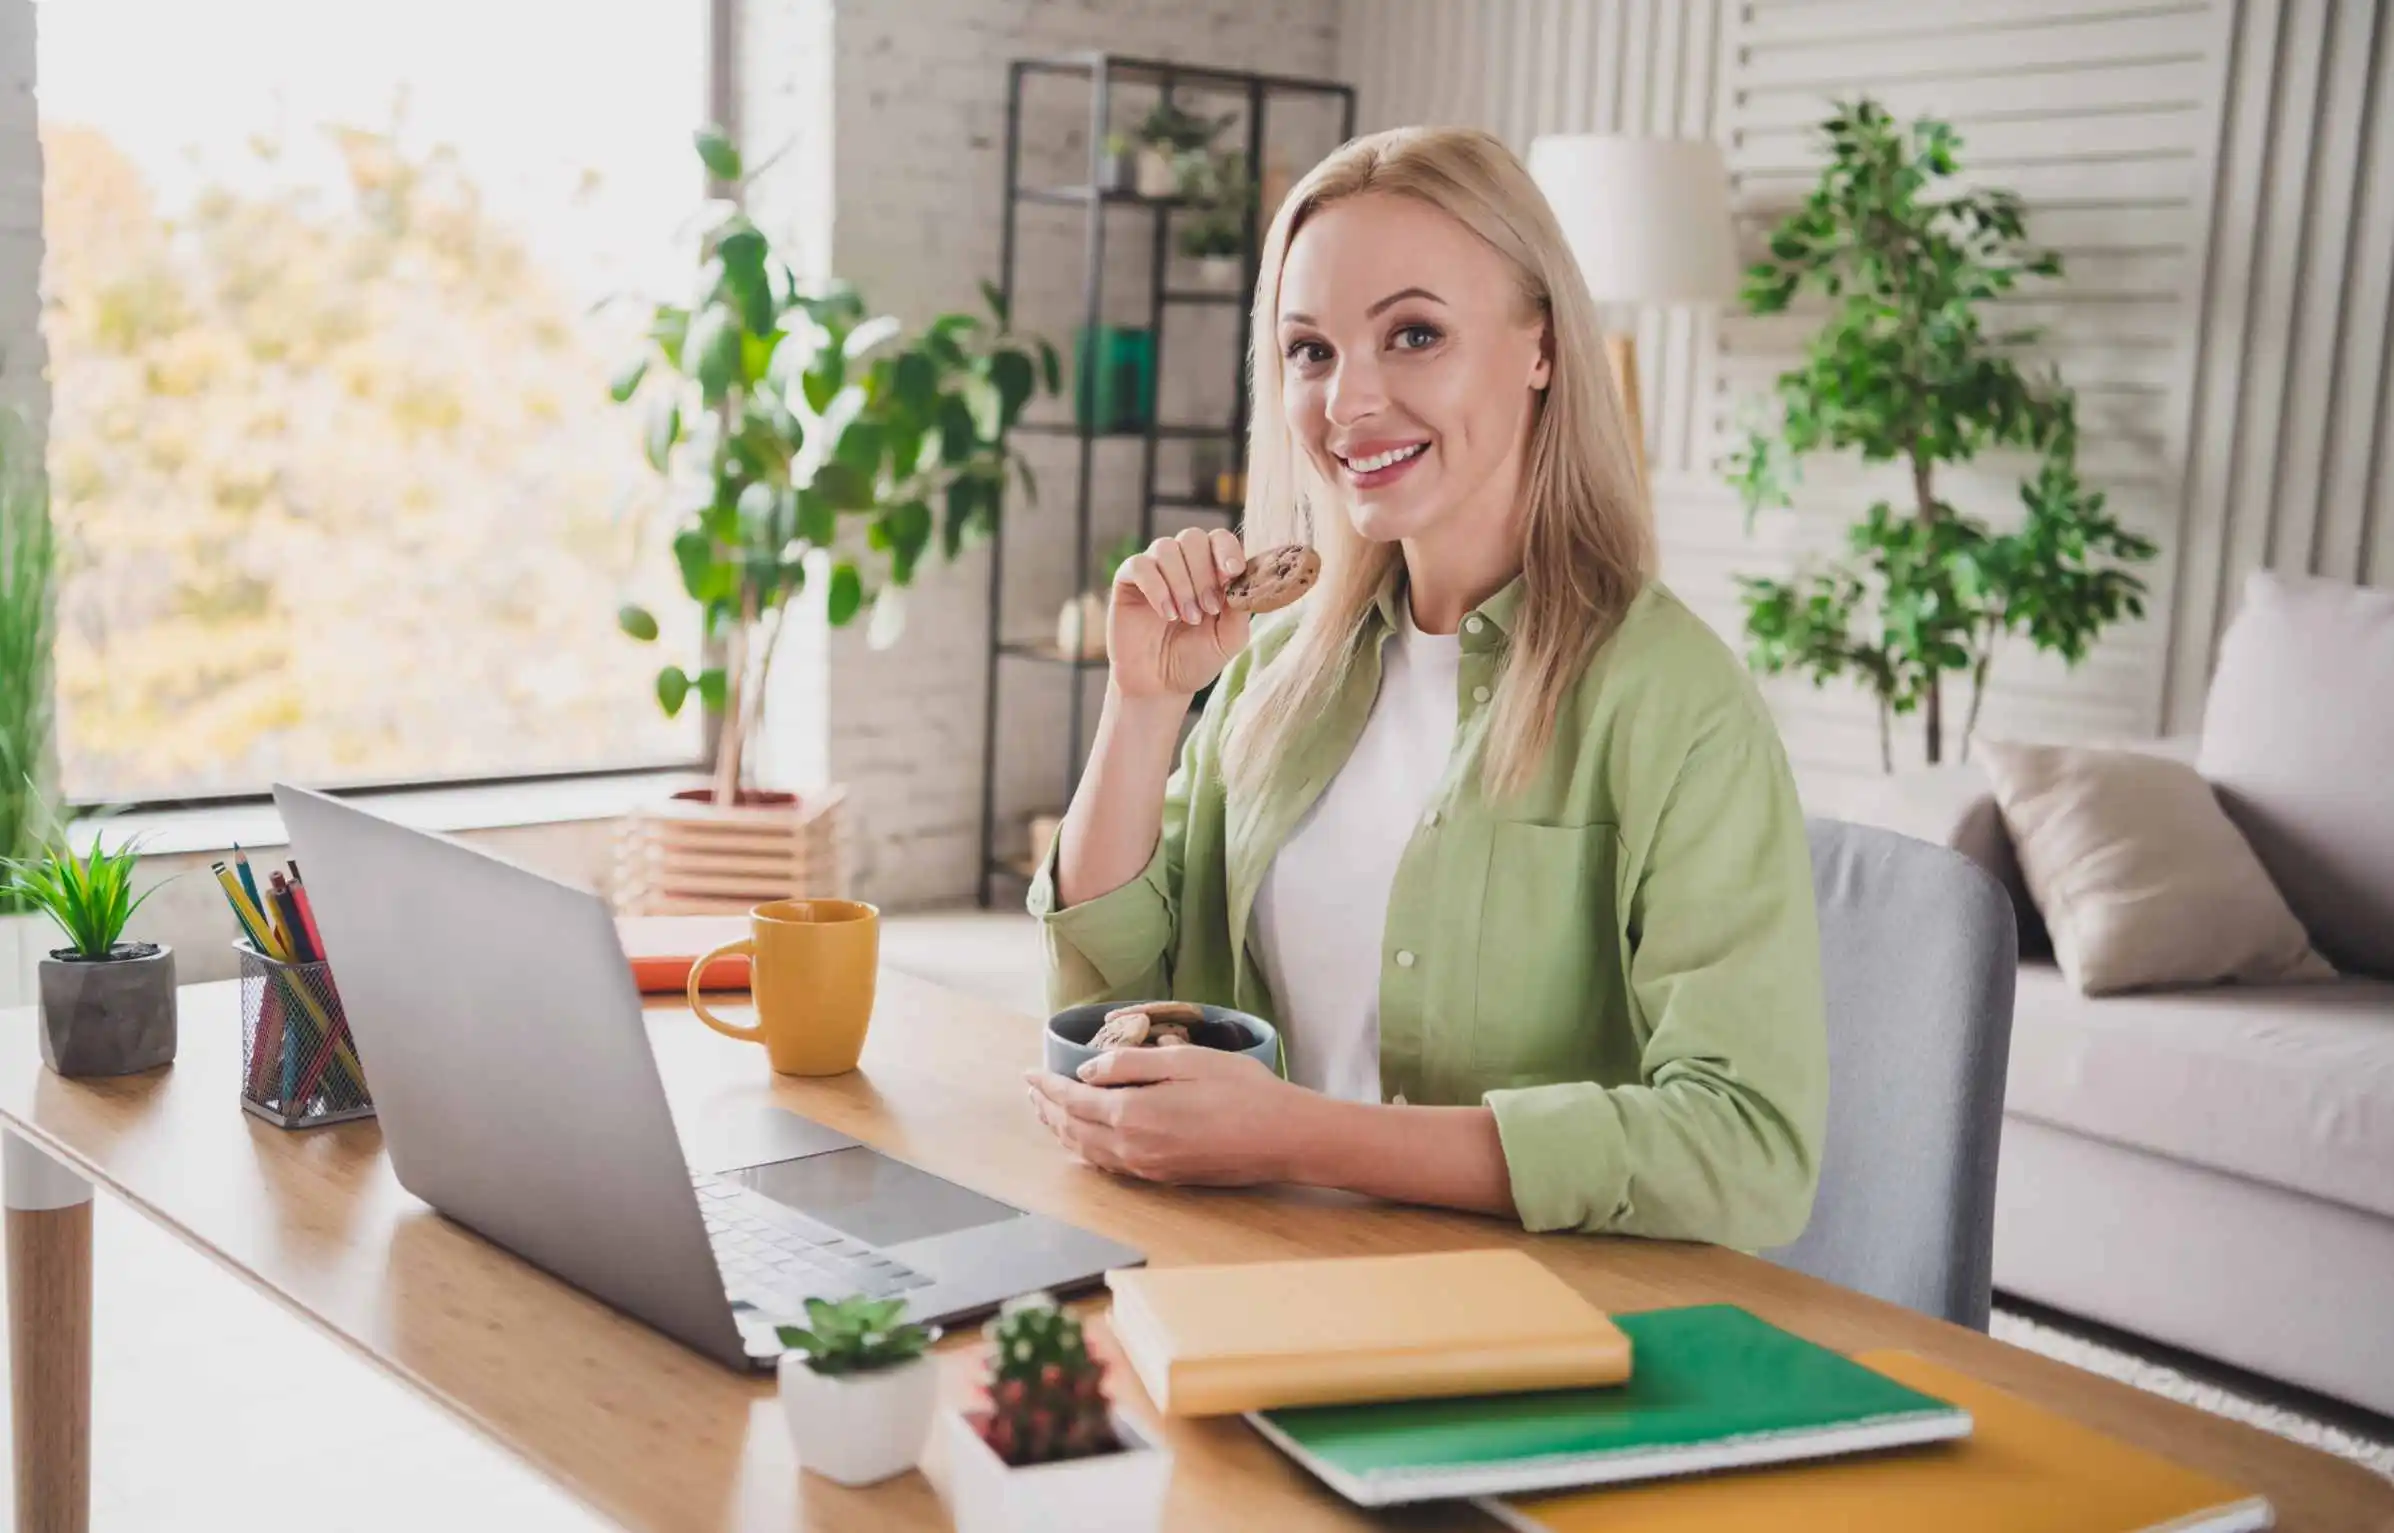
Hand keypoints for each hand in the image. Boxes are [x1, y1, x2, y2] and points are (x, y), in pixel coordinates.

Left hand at [1023, 1042, 1307, 1186]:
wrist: (1283, 1138)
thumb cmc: (1242, 1092)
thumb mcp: (1185, 1061)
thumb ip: (1131, 1064)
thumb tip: (1088, 1072)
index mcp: (1133, 1115)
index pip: (1072, 1101)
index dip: (1047, 1086)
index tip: (1029, 1073)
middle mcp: (1132, 1148)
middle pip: (1073, 1130)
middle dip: (1047, 1110)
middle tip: (1032, 1091)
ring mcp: (1147, 1168)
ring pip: (1088, 1152)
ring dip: (1063, 1131)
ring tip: (1050, 1114)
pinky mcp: (1164, 1177)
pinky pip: (1110, 1165)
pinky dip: (1088, 1149)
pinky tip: (1088, 1140)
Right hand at [1108, 528, 1251, 699]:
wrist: (1160, 685)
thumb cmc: (1196, 659)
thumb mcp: (1229, 639)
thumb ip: (1240, 608)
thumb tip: (1244, 578)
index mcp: (1211, 569)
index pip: (1220, 538)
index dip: (1227, 550)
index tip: (1232, 573)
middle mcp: (1182, 562)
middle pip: (1193, 537)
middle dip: (1203, 573)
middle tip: (1208, 609)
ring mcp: (1155, 569)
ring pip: (1166, 548)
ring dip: (1181, 583)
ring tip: (1186, 617)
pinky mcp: (1128, 580)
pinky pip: (1140, 565)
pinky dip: (1156, 587)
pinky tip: (1166, 613)